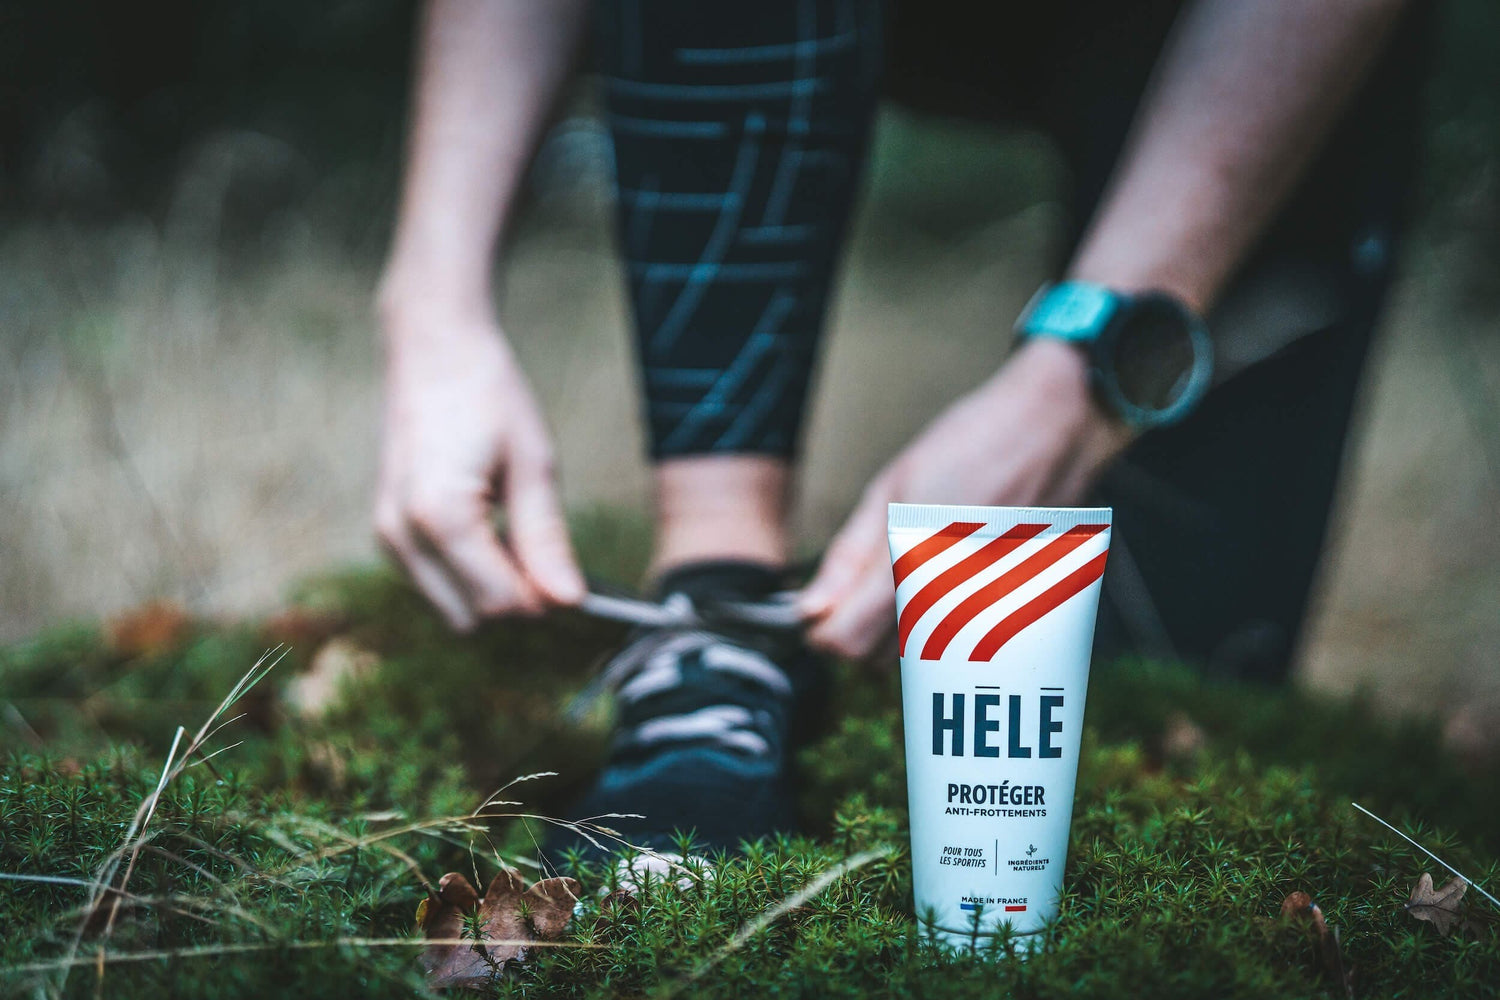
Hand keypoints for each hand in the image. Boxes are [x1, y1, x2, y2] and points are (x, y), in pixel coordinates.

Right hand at [374, 296, 583, 630]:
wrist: (434, 350)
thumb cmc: (487, 395)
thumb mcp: (534, 464)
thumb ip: (546, 539)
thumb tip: (570, 600)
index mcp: (440, 515)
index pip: (499, 601)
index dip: (542, 598)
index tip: (571, 576)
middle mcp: (402, 534)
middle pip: (472, 615)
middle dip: (514, 598)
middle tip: (542, 549)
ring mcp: (387, 535)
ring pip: (451, 607)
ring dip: (489, 587)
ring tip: (513, 530)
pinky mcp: (387, 532)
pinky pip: (435, 583)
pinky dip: (467, 573)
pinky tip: (487, 529)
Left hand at [797, 338, 1132, 657]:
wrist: (1056, 429)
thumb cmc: (971, 445)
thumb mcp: (892, 486)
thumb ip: (849, 557)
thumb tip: (809, 607)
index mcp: (913, 560)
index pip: (846, 640)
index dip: (822, 629)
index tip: (821, 608)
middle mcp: (953, 594)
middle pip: (876, 658)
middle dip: (857, 630)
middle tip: (866, 584)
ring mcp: (988, 607)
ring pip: (916, 654)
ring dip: (898, 631)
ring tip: (914, 572)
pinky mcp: (1017, 609)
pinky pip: (958, 640)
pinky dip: (943, 621)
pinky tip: (953, 575)